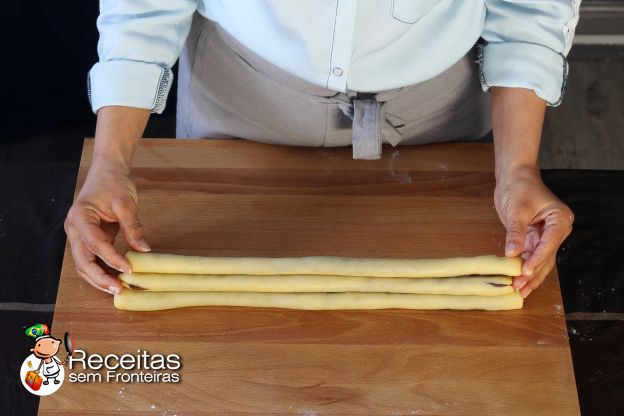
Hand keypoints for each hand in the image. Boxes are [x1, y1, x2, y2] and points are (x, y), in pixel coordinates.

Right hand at [64, 157, 149, 293]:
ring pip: (84, 264)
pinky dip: (102, 270)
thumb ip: (133, 227)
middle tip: (119, 289)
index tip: (128, 269)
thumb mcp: (126, 203)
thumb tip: (144, 250)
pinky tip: (116, 278)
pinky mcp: (87, 238)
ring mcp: (78, 235)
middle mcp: (74, 228)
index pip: (95, 244)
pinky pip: (92, 259)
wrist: (107, 171)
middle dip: (100, 278)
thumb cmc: (114, 182)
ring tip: (118, 289)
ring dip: (99, 278)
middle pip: (82, 261)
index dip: (111, 259)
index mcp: (80, 217)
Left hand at [494, 166, 573, 297]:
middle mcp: (556, 230)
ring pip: (539, 260)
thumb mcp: (516, 210)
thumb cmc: (519, 186)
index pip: (549, 244)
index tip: (525, 272)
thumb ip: (515, 232)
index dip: (537, 259)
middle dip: (533, 273)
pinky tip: (516, 280)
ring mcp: (546, 235)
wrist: (514, 177)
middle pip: (546, 256)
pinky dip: (522, 267)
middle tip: (520, 288)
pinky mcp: (534, 238)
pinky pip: (530, 256)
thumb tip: (512, 253)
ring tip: (518, 290)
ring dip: (529, 275)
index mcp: (559, 219)